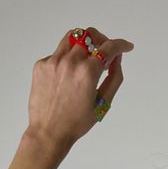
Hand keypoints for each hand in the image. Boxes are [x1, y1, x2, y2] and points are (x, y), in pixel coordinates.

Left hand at [25, 26, 134, 150]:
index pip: (109, 48)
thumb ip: (114, 78)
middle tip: (105, 53)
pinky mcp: (41, 65)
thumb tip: (116, 59)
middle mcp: (70, 61)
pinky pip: (58, 53)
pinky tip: (68, 76)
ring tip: (87, 58)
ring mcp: (53, 61)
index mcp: (87, 72)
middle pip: (90, 35)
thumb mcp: (103, 103)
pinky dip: (67, 58)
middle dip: (102, 41)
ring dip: (84, 43)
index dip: (121, 45)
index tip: (126, 47)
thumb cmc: (77, 123)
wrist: (48, 132)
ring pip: (72, 37)